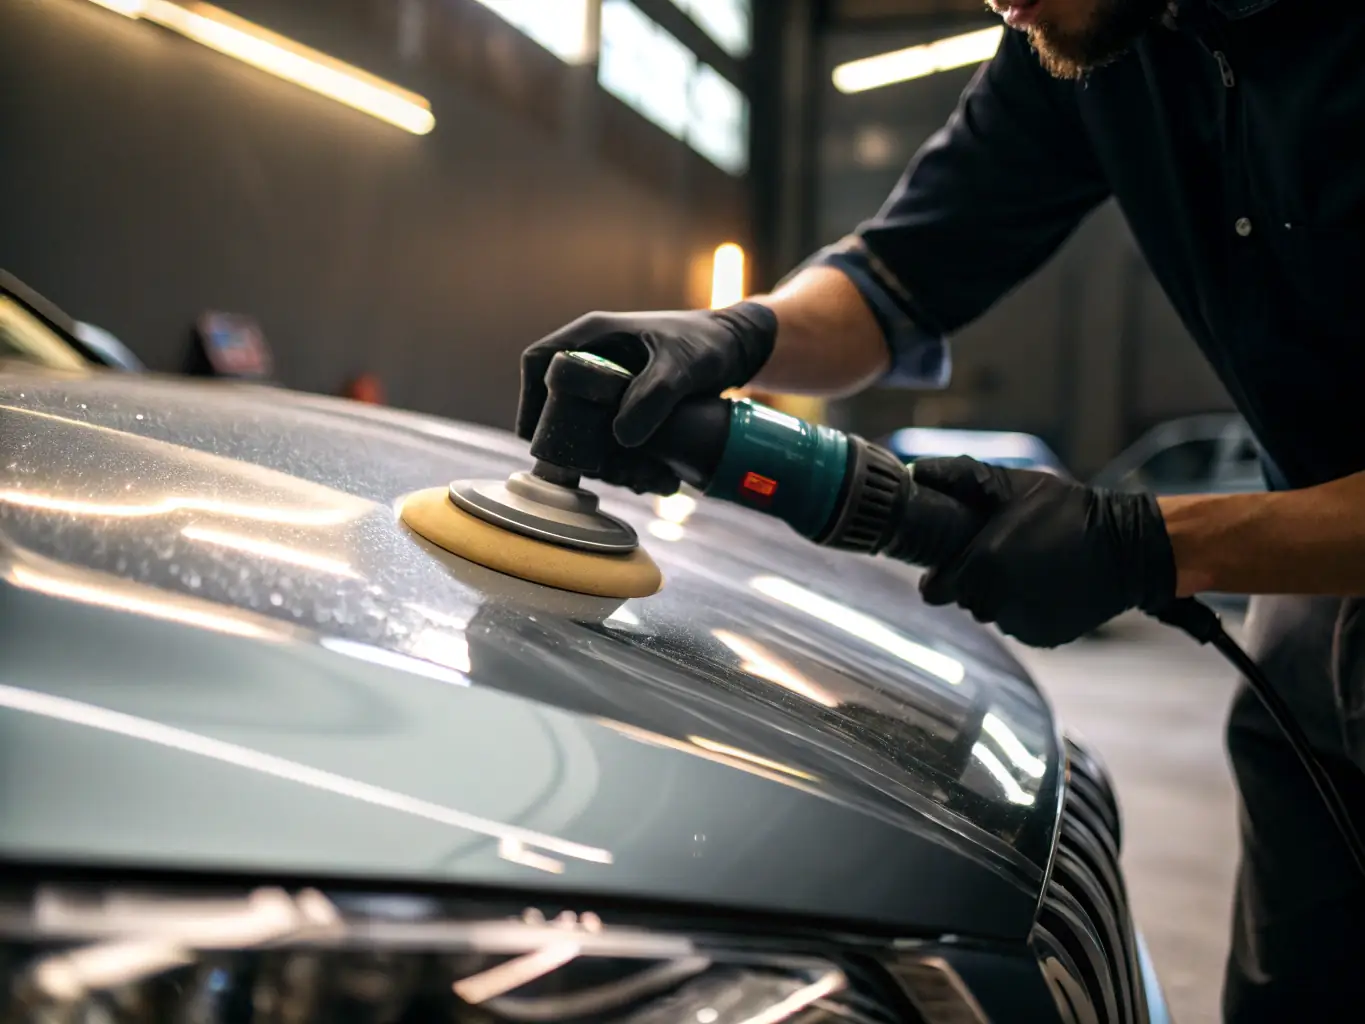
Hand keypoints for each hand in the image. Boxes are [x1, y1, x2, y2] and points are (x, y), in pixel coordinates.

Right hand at [517, 304, 776, 493]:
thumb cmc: (709, 345)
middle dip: (568, 443)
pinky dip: (624, 461)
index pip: (540, 361)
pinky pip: (612, 436)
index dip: (530, 399)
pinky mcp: (629, 406)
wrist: (739, 350)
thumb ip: (654, 397)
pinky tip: (646, 480)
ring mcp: (611, 385)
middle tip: (580, 473)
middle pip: (558, 403)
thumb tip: (620, 437)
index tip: (533, 435)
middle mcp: (596, 358)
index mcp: (594, 335)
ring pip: (586, 427)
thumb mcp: (682, 367)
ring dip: (600, 459)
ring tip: (633, 481)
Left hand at [911, 457, 1176, 646]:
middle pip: (964, 600)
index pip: (934, 590)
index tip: (957, 557)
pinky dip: (1026, 609)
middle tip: (1003, 553)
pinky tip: (1047, 584)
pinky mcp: (1043, 637)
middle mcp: (995, 602)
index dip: (941, 574)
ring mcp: (1020, 624)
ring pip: (992, 613)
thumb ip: (960, 478)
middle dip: (974, 580)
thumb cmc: (1066, 510)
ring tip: (1029, 565)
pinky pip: (1020, 625)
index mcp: (981, 567)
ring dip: (1000, 595)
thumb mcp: (1012, 485)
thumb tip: (915, 471)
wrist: (1127, 547)